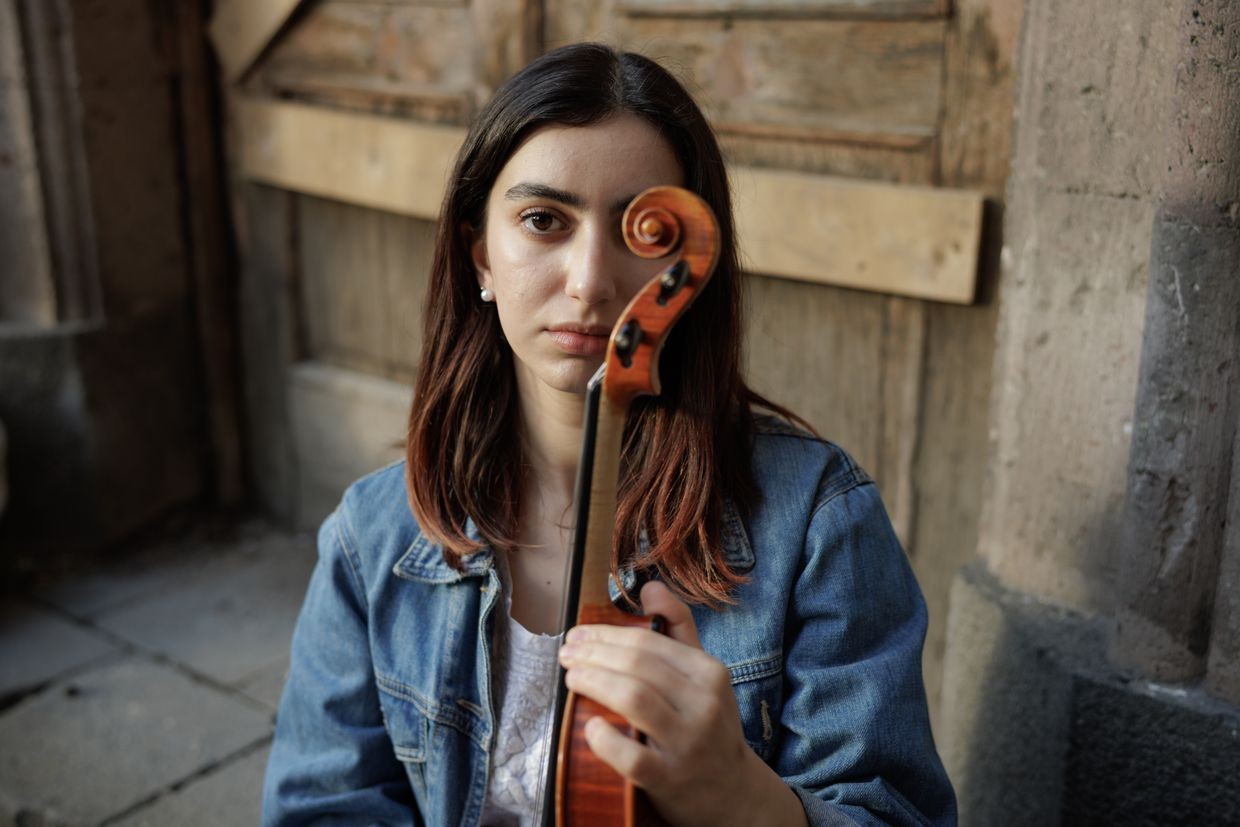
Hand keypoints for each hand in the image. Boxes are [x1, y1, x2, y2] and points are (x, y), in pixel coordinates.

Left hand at [557, 581, 806, 826]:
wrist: (731, 791)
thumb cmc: (708, 725)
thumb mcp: (704, 675)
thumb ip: (678, 628)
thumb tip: (649, 586)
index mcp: (709, 673)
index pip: (648, 641)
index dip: (605, 634)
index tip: (578, 635)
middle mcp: (702, 705)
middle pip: (636, 665)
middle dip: (592, 653)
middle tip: (567, 654)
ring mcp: (687, 743)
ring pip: (632, 698)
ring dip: (593, 682)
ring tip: (571, 676)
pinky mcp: (669, 778)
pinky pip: (631, 756)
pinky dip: (605, 739)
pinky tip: (590, 726)